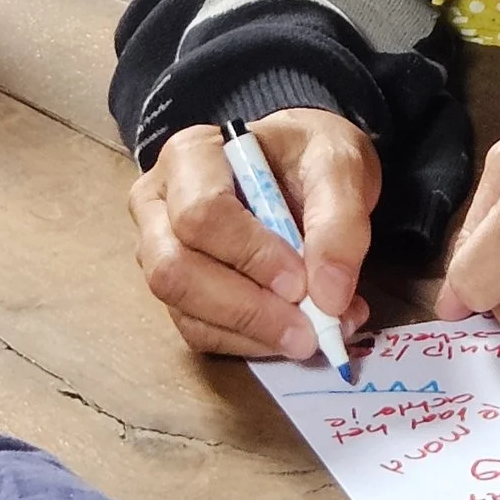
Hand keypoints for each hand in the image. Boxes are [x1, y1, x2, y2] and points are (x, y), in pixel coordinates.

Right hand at [129, 110, 377, 361]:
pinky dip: (251, 344)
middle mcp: (159, 204)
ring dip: (253, 333)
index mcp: (191, 156)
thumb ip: (340, 221)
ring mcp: (160, 252)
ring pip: (184, 311)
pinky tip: (295, 332)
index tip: (302, 281)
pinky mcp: (178, 293)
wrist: (307, 169)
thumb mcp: (341, 164)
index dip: (250, 255)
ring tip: (316, 332)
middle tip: (310, 329)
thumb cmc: (312, 156)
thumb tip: (329, 297)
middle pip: (174, 271)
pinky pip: (200, 333)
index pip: (200, 214)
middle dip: (245, 309)